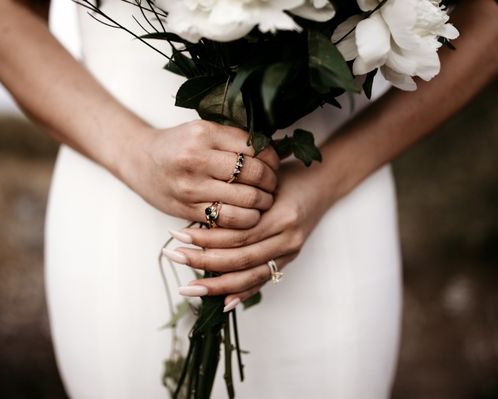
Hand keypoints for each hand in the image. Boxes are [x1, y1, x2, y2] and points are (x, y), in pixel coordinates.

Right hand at [118, 119, 279, 228]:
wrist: (139, 161)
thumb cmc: (177, 145)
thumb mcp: (203, 131)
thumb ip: (235, 139)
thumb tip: (279, 150)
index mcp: (205, 133)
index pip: (254, 147)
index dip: (272, 159)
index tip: (274, 165)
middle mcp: (197, 158)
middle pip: (254, 174)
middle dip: (271, 183)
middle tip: (273, 186)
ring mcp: (192, 186)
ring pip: (245, 200)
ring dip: (262, 204)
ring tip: (264, 201)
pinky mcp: (188, 208)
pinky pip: (228, 219)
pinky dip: (245, 220)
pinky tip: (248, 215)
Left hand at [164, 161, 334, 306]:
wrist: (323, 182)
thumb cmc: (288, 175)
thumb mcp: (264, 178)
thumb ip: (239, 200)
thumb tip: (198, 220)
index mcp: (281, 217)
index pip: (238, 236)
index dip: (206, 239)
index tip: (177, 236)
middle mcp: (287, 239)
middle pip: (240, 258)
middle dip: (203, 262)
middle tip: (174, 257)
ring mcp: (290, 252)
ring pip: (250, 276)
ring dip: (217, 285)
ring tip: (188, 288)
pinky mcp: (289, 259)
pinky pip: (264, 280)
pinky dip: (243, 293)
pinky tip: (223, 304)